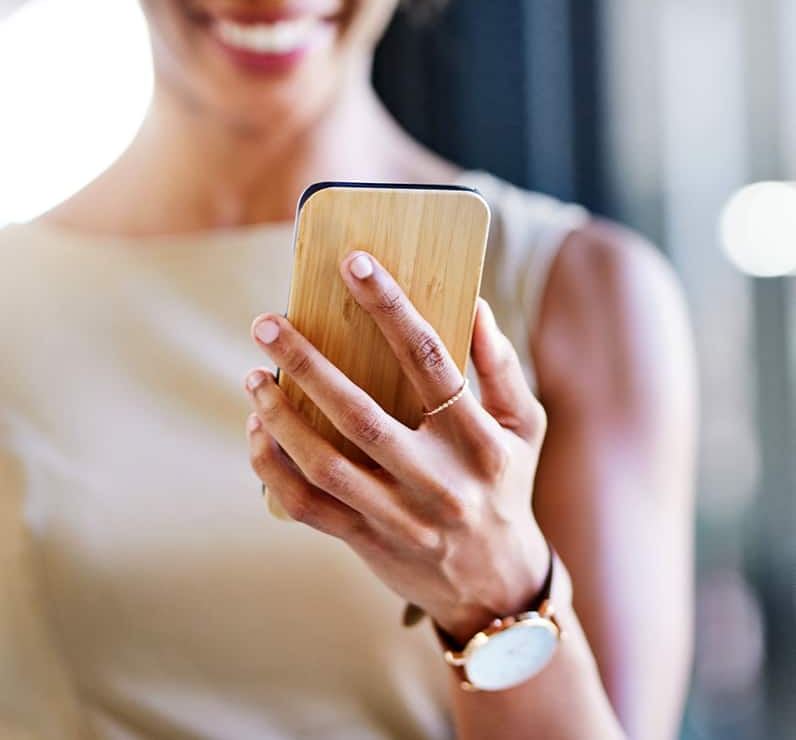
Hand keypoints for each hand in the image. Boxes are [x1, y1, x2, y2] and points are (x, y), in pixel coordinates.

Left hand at [244, 250, 550, 645]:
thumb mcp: (526, 427)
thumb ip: (501, 367)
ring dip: (281, 417)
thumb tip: (474, 304)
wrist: (497, 587)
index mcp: (479, 441)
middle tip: (267, 323)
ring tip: (254, 376)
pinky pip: (307, 507)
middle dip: (309, 363)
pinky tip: (258, 431)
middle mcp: (437, 481)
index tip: (354, 263)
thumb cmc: (508, 486)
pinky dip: (273, 469)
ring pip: (325, 465)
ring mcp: (398, 517)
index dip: (392, 308)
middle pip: (361, 414)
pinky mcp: (367, 542)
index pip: (431, 361)